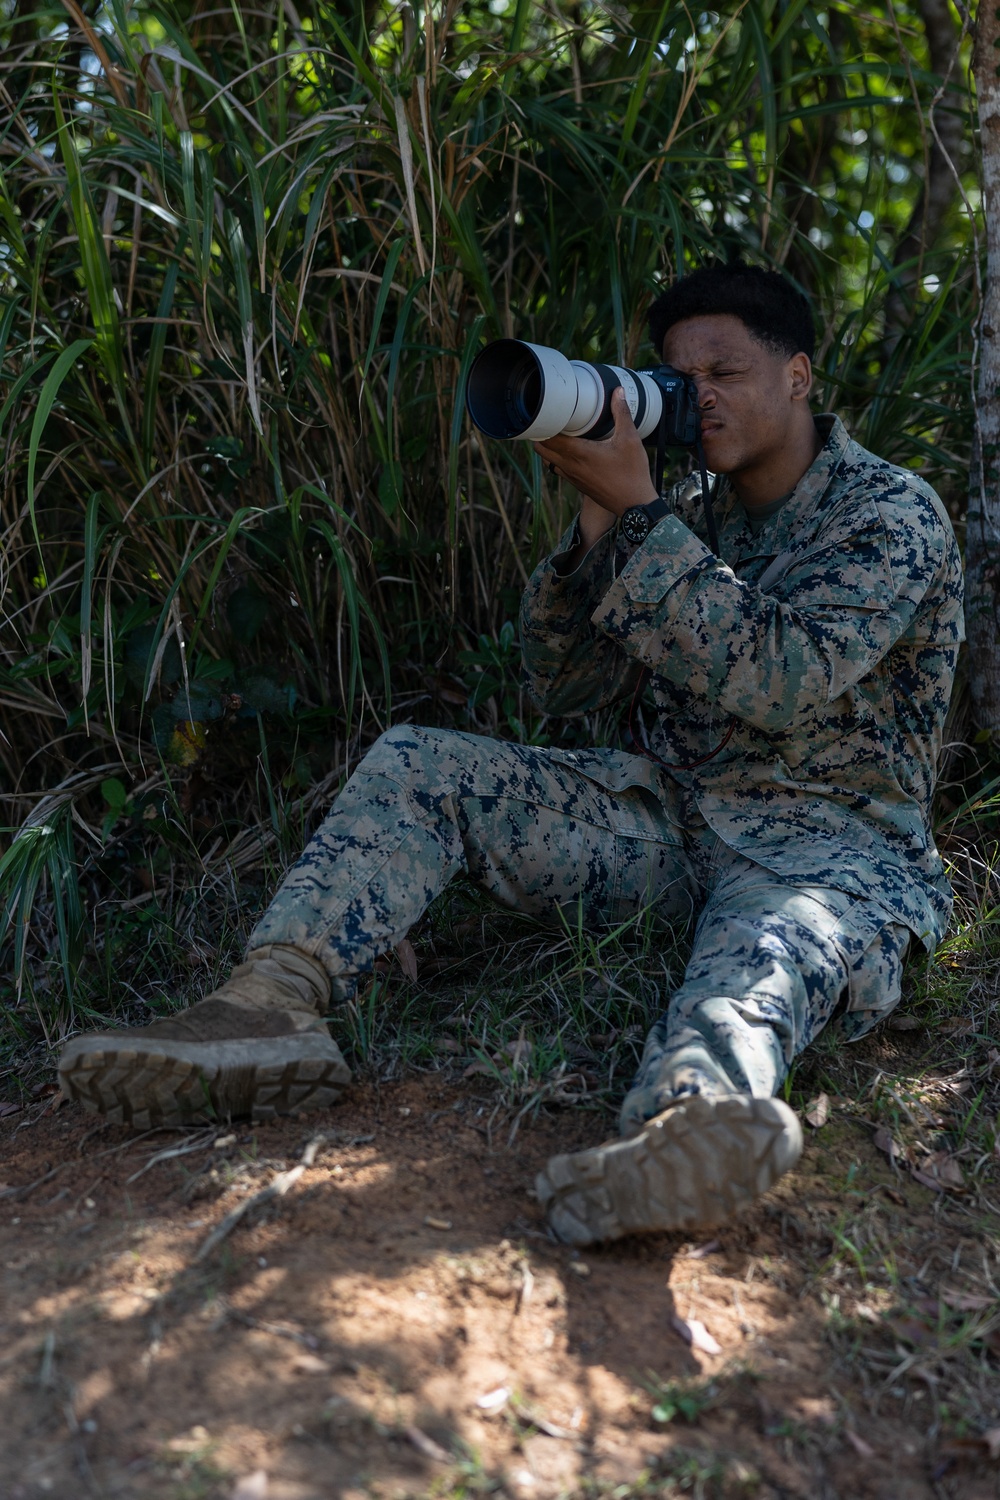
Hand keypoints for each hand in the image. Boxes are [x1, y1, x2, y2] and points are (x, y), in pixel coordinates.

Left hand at [533, 386, 657, 516]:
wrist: (634, 505)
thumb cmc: (632, 473)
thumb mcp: (630, 439)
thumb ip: (622, 413)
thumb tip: (618, 392)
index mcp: (578, 453)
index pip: (547, 436)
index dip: (544, 421)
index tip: (550, 409)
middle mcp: (569, 466)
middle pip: (540, 448)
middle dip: (542, 431)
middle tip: (554, 418)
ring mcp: (571, 477)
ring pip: (547, 459)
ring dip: (548, 445)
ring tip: (560, 431)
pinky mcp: (576, 483)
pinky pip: (558, 468)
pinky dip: (557, 457)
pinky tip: (571, 448)